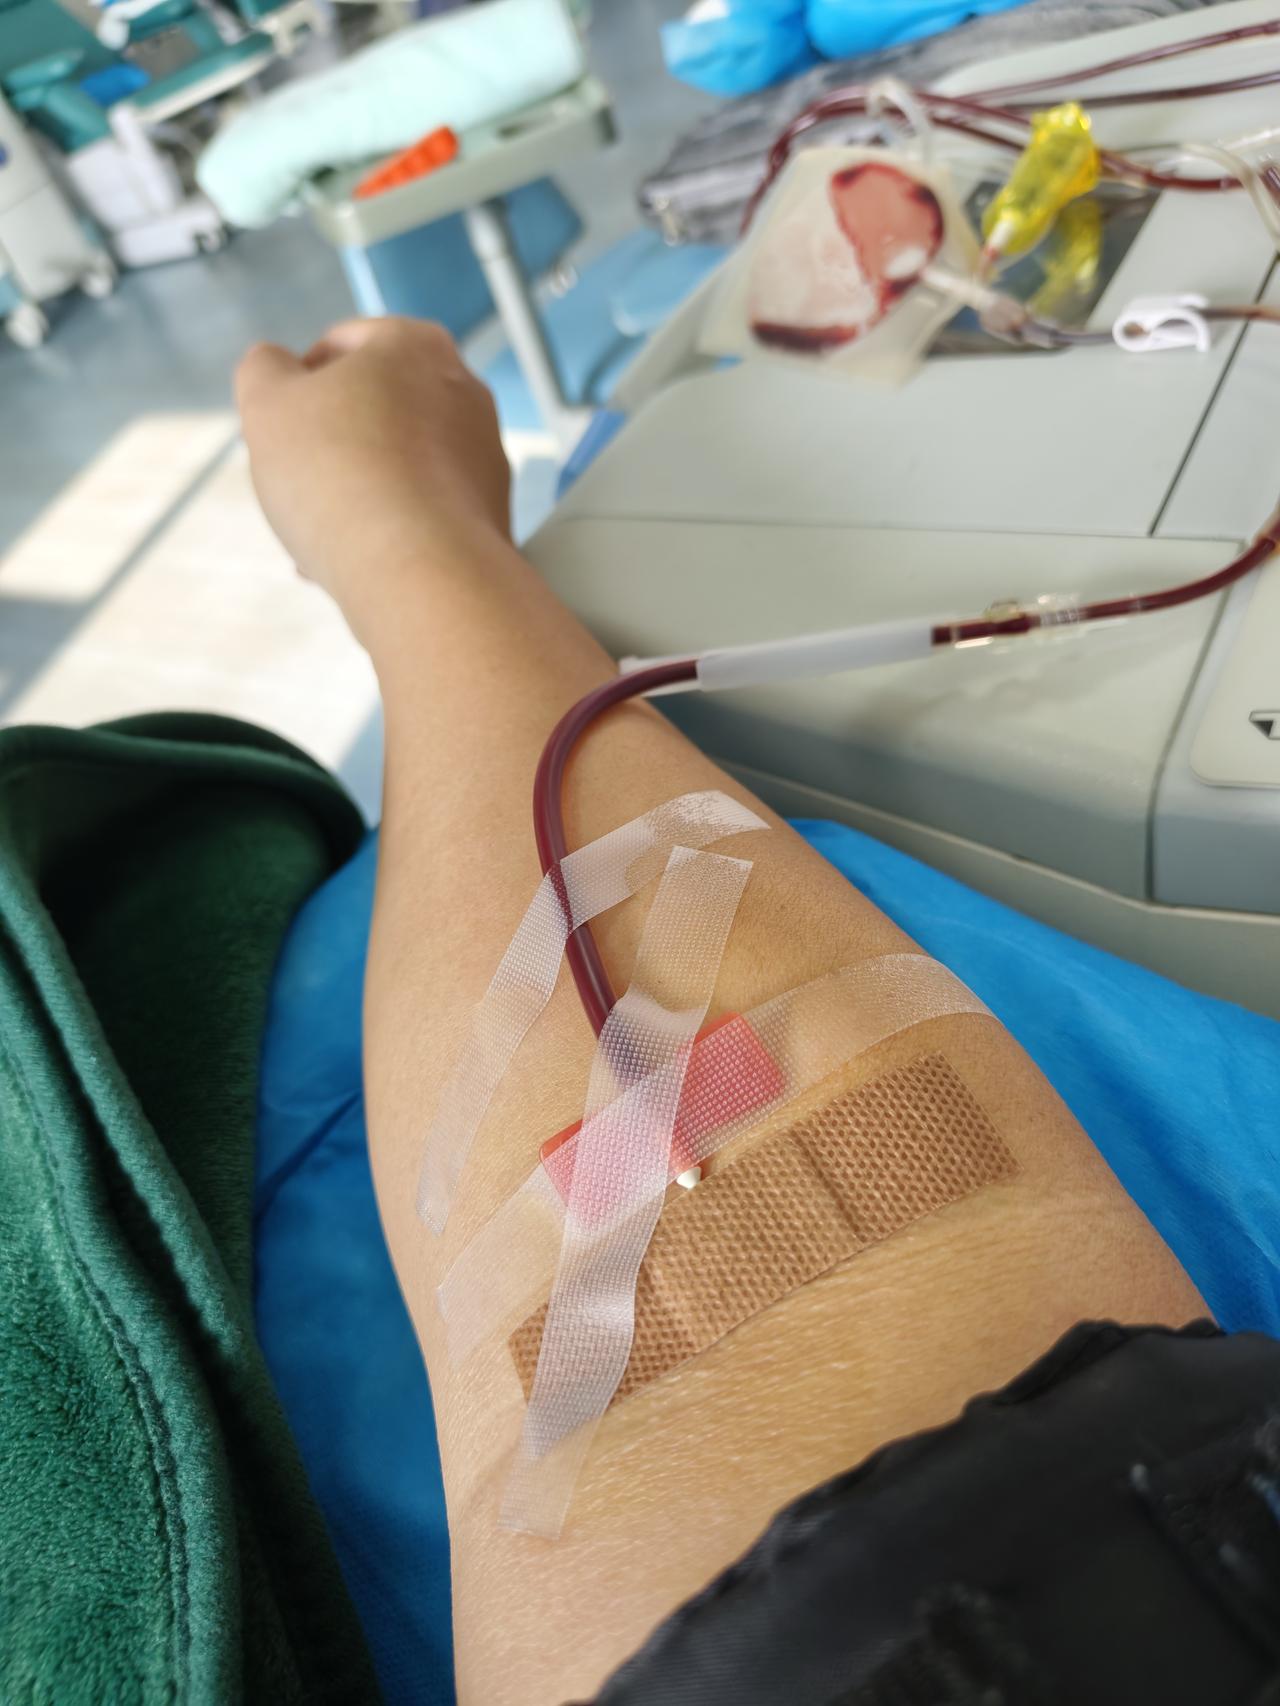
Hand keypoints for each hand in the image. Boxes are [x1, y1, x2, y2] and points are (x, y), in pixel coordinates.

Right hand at [236, 318, 510, 626]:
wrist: (418, 572)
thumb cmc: (339, 474)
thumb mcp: (268, 403)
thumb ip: (263, 370)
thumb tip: (272, 366)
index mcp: (416, 344)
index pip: (342, 345)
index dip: (297, 385)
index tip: (279, 428)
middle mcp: (466, 391)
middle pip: (374, 410)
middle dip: (329, 446)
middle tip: (295, 483)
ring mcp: (486, 456)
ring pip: (398, 467)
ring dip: (354, 493)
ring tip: (318, 533)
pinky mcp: (492, 517)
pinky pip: (424, 513)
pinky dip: (389, 530)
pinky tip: (352, 561)